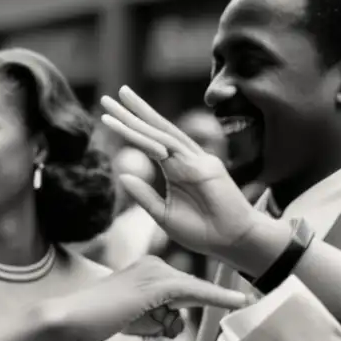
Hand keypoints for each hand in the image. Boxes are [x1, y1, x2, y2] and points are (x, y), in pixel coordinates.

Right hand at [54, 256, 252, 340]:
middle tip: (133, 318)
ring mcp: (155, 272)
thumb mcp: (136, 317)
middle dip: (169, 317)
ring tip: (127, 319)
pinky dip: (217, 297)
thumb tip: (176, 322)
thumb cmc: (99, 320)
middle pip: (188, 294)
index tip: (238, 300)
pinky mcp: (157, 284)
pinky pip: (194, 292)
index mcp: (148, 268)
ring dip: (162, 321)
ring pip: (187, 299)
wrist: (71, 317)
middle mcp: (154, 264)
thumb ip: (159, 317)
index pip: (183, 287)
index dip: (205, 298)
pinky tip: (238, 300)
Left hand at [100, 86, 265, 263]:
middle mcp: (187, 159)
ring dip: (140, 116)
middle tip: (108, 97)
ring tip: (119, 98)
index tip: (108, 117)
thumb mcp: (164, 214)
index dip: (131, 128)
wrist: (232, 243)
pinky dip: (151, 138)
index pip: (151, 142)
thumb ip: (145, 195)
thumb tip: (123, 175)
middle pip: (156, 129)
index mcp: (178, 169)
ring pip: (163, 133)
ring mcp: (197, 160)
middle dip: (133, 112)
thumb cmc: (202, 232)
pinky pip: (173, 149)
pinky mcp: (205, 167)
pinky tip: (132, 128)